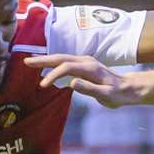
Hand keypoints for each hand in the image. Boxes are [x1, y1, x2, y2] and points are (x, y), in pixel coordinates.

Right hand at [26, 54, 140, 106]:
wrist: (128, 88)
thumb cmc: (118, 94)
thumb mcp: (106, 96)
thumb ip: (90, 89)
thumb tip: (72, 83)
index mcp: (89, 68)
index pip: (66, 67)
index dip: (53, 74)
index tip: (43, 85)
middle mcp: (86, 61)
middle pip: (60, 58)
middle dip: (43, 60)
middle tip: (25, 61)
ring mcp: (85, 62)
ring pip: (62, 58)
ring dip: (46, 60)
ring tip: (30, 62)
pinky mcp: (84, 65)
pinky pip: (65, 62)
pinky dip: (53, 63)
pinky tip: (46, 67)